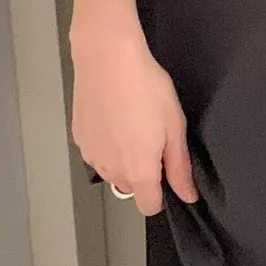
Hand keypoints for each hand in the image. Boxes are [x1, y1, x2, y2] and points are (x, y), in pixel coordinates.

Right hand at [69, 18, 198, 215]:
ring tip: (132, 124)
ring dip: (123, 159)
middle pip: (130, 188)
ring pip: (112, 171)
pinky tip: (114, 117)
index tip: (167, 171)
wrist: (107, 58)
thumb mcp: (175, 127)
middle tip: (153, 137)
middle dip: (143, 173)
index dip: (161, 194)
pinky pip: (97, 153)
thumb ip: (179, 167)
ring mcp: (91, 154)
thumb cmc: (146, 88)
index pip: (149, 206)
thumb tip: (187, 195)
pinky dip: (106, 144)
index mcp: (138, 171)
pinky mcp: (78, 138)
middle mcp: (111, 169)